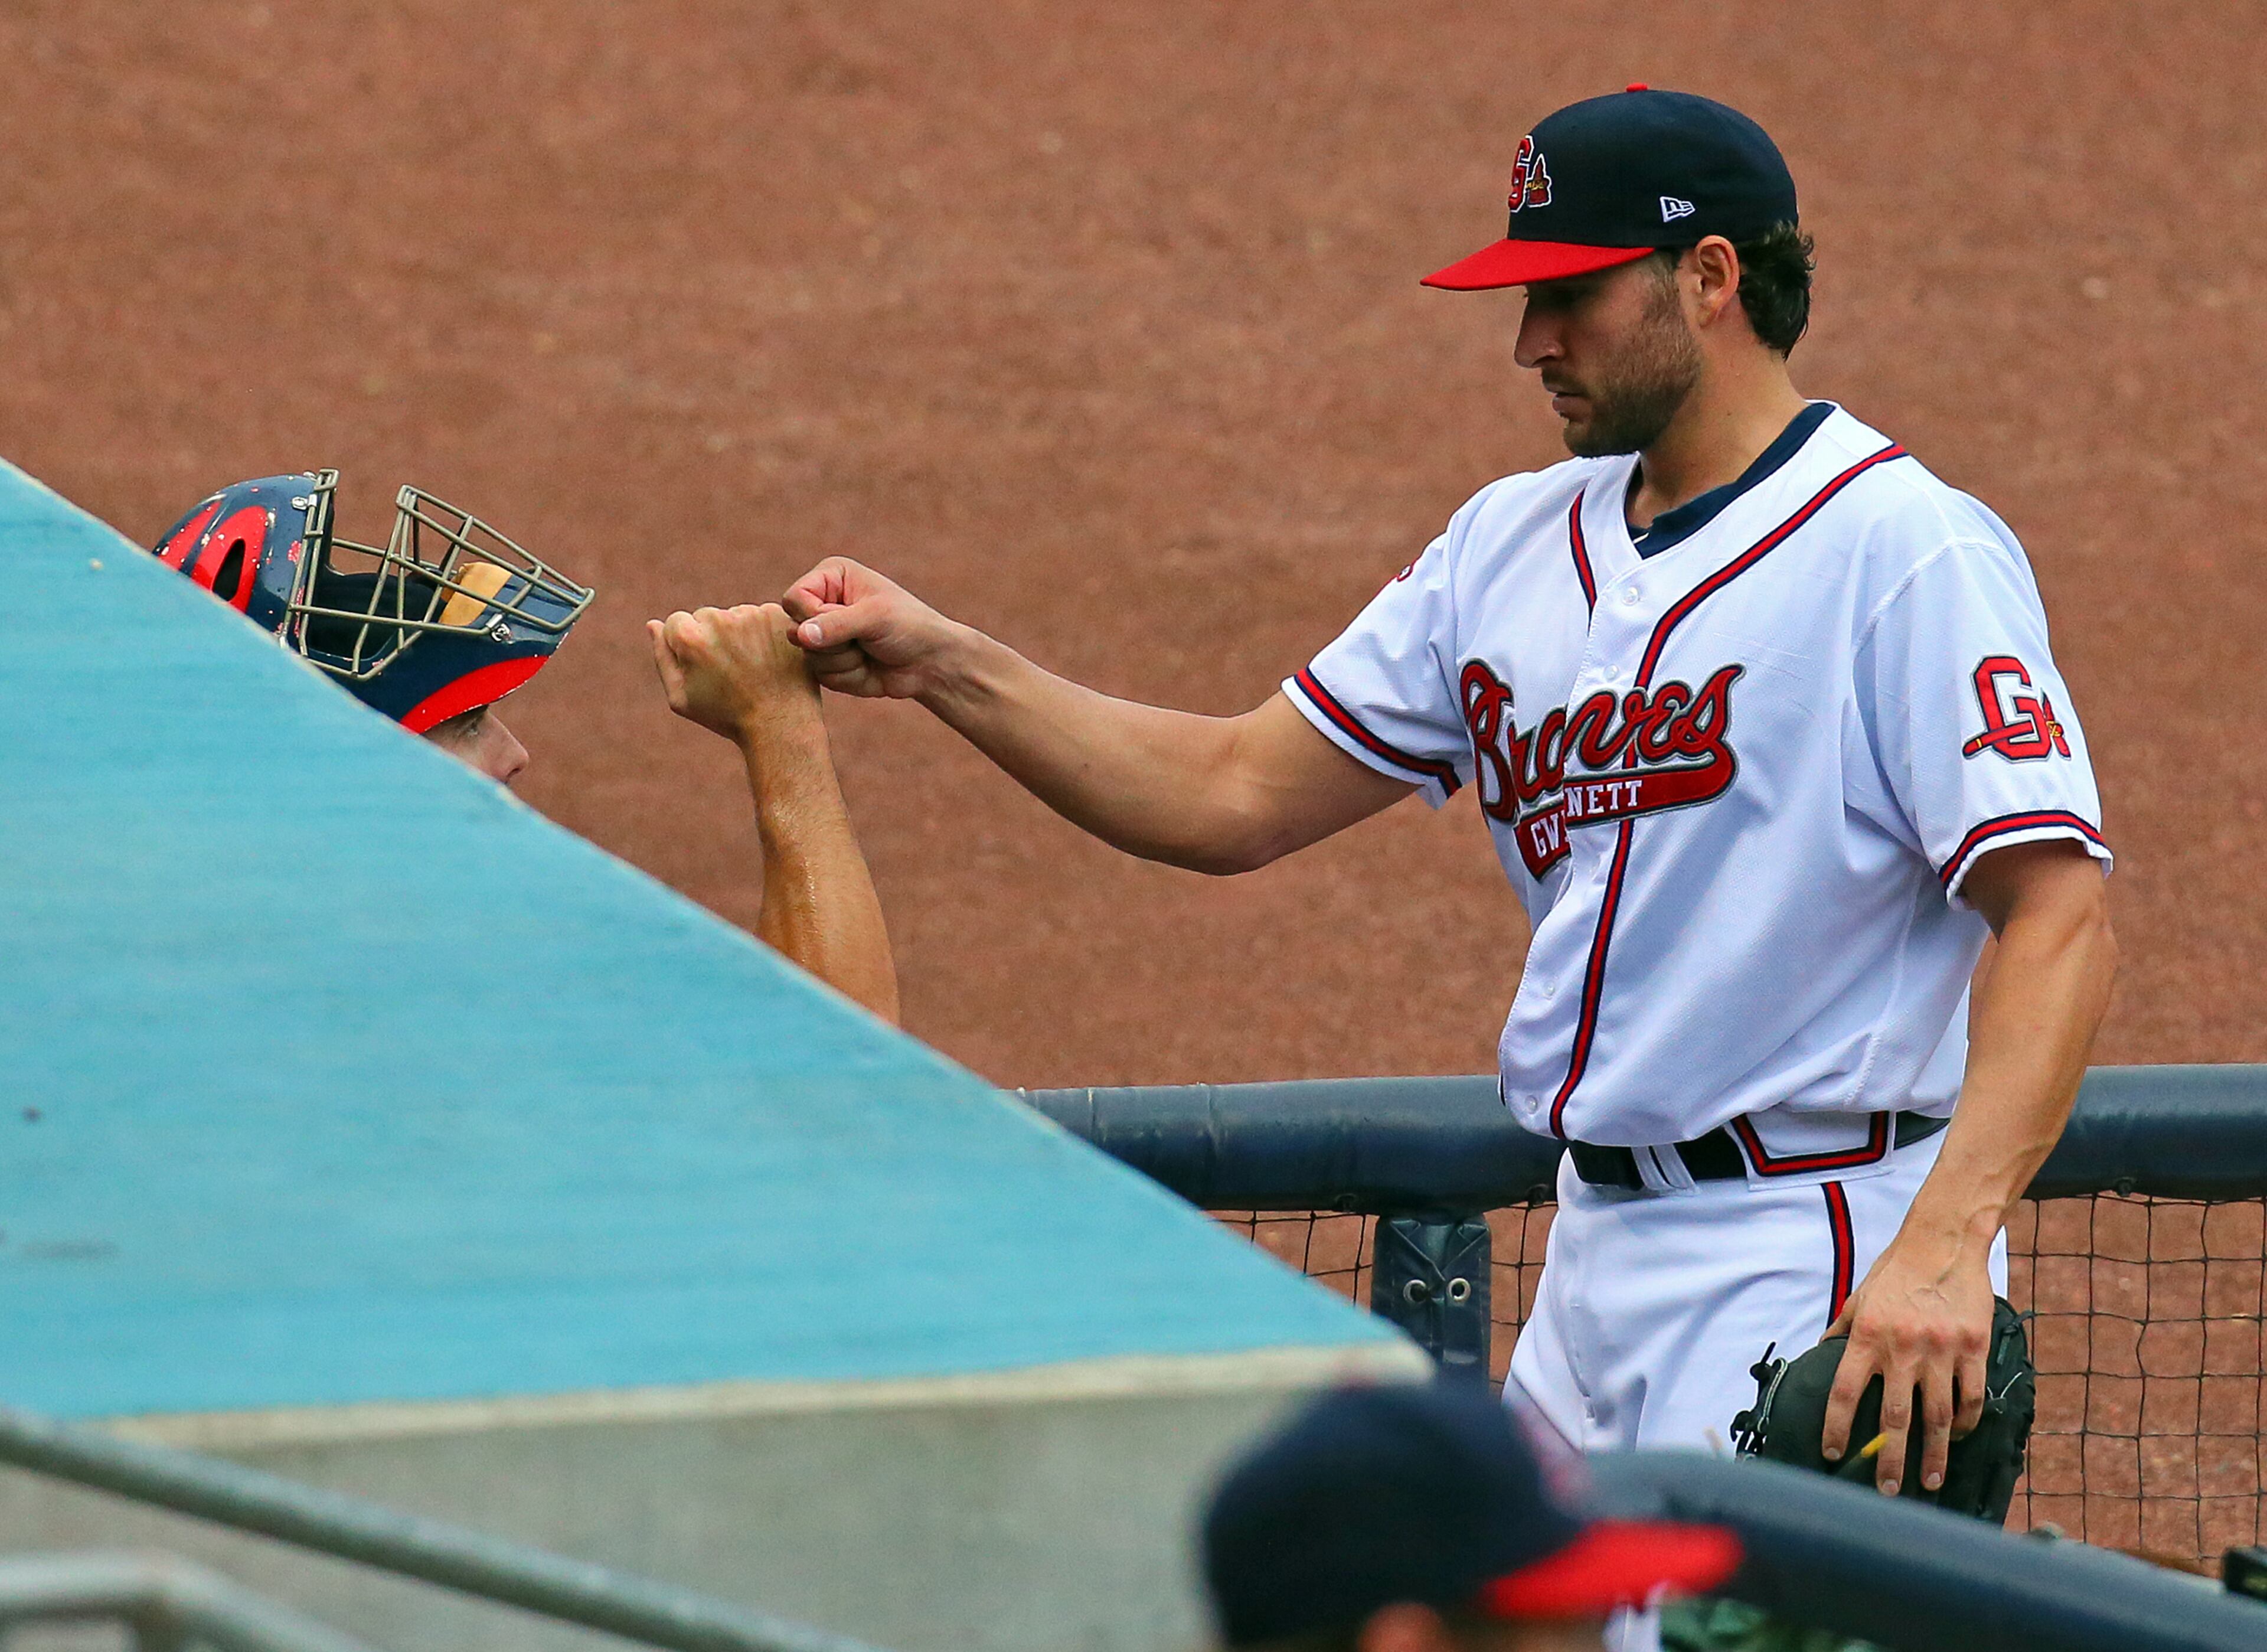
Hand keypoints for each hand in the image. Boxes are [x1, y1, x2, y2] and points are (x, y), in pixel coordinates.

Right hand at [649, 603, 821, 743]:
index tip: (706, 667)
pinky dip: (765, 633)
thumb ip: (663, 657)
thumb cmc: (728, 716)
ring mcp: (753, 615)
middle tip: (732, 670)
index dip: (688, 647)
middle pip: (706, 616)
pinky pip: (763, 616)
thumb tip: (653, 624)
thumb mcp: (682, 698)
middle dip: (713, 636)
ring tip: (753, 667)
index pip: (677, 622)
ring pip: (736, 615)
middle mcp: (720, 619)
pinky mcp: (779, 616)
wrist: (781, 723)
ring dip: (741, 633)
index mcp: (690, 637)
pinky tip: (771, 659)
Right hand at [781, 557, 967, 700]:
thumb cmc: (909, 627)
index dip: (813, 616)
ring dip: (843, 660)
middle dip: (832, 642)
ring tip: (868, 650)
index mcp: (832, 577)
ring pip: (807, 656)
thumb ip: (836, 624)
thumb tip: (801, 635)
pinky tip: (867, 665)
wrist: (930, 663)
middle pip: (794, 629)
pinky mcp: (829, 662)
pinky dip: (846, 675)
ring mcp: (824, 635)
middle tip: (863, 638)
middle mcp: (823, 603)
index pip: (794, 598)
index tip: (846, 620)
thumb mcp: (875, 617)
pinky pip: (820, 675)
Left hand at [1821, 1231, 1993, 1495]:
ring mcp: (1941, 1350)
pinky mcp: (1973, 1348)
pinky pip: (1971, 1396)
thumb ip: (1842, 1329)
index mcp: (1867, 1337)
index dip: (1835, 1427)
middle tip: (1888, 1491)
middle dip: (1890, 1460)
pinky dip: (1966, 1422)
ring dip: (1933, 1453)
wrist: (1943, 1242)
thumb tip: (1819, 1354)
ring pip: (1938, 1416)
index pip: (1843, 1392)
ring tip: (1929, 1481)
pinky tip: (1958, 1438)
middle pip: (1894, 1417)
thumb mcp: (1860, 1297)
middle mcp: (1902, 1349)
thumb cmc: (1896, 1271)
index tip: (1831, 1453)